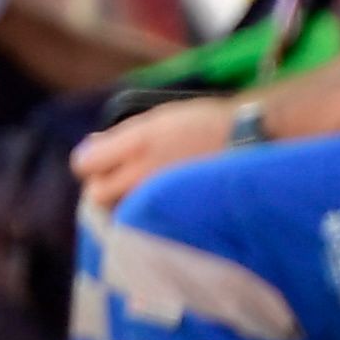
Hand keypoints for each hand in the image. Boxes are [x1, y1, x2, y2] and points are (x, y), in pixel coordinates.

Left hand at [71, 94, 231, 212]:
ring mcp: (162, 196)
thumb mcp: (160, 117)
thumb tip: (90, 145)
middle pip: (96, 194)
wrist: (255, 141)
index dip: (89, 162)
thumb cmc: (207, 124)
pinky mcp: (179, 215)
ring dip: (122, 204)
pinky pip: (147, 223)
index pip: (83, 164)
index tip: (100, 162)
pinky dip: (146, 217)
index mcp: (138, 142)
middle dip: (101, 187)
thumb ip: (121, 135)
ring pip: (120, 212)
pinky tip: (159, 207)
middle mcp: (146, 171)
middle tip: (119, 181)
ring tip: (143, 194)